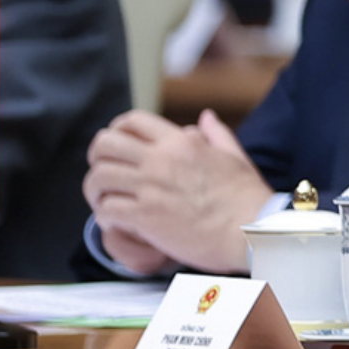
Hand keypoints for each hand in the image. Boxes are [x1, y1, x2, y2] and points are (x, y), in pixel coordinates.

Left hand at [82, 110, 272, 271]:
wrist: (250, 231)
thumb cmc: (247, 198)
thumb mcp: (234, 157)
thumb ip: (216, 134)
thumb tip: (206, 117)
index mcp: (182, 143)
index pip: (132, 121)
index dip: (116, 131)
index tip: (118, 147)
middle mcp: (161, 160)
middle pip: (104, 145)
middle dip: (98, 158)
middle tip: (106, 174)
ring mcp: (150, 188)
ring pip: (98, 178)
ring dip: (97, 190)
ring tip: (106, 201)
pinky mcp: (145, 217)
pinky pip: (106, 210)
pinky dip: (105, 216)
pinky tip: (117, 221)